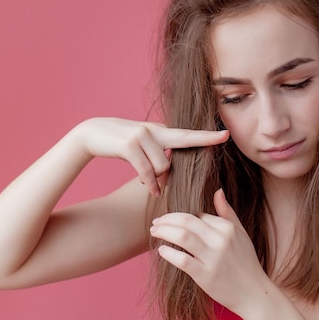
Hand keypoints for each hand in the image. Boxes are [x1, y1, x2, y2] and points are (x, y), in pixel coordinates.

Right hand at [73, 118, 228, 196]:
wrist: (93, 132)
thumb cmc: (120, 141)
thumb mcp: (142, 143)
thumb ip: (158, 152)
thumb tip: (168, 172)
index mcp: (160, 130)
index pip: (187, 134)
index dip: (206, 136)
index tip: (225, 135)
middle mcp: (154, 130)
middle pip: (179, 149)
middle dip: (195, 153)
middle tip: (194, 165)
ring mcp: (142, 136)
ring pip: (163, 166)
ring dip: (158, 179)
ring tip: (150, 183)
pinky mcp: (130, 145)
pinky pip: (147, 171)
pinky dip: (150, 183)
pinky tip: (150, 189)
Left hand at [150, 189, 266, 314]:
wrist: (254, 293)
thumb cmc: (246, 262)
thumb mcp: (241, 234)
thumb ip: (227, 212)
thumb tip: (218, 191)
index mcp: (227, 228)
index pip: (197, 215)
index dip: (179, 216)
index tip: (167, 218)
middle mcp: (220, 240)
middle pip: (186, 221)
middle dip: (167, 220)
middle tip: (155, 222)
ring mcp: (213, 258)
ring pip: (182, 237)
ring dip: (164, 232)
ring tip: (154, 232)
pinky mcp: (205, 276)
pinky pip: (182, 260)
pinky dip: (169, 253)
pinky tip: (162, 251)